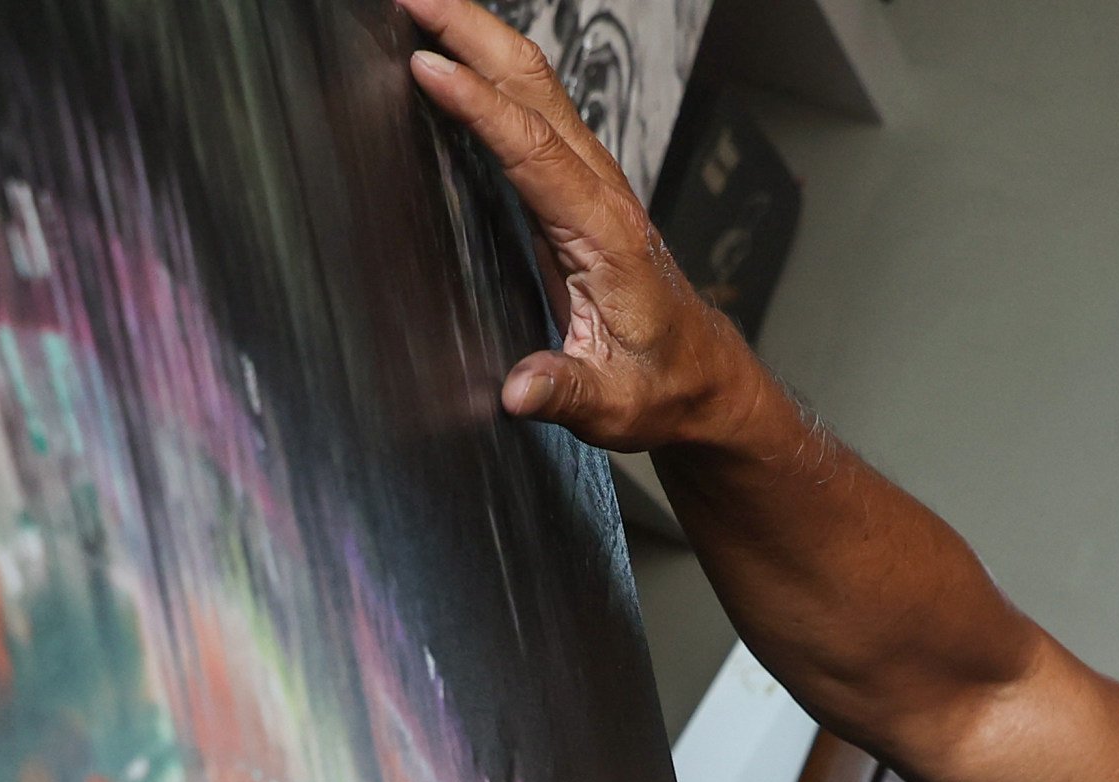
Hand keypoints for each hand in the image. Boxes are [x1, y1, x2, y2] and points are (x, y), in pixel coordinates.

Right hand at [397, 0, 753, 448]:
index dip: (478, 107)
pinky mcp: (573, 188)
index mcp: (607, 233)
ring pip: (532, 85)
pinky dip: (488, 69)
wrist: (700, 377)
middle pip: (533, 85)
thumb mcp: (616, 405)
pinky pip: (529, 110)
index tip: (425, 69)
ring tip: (418, 5)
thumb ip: (566, 391)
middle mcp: (600, 192)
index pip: (534, 150)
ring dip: (477, 36)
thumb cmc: (661, 384)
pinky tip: (453, 56)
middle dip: (472, 30)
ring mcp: (588, 182)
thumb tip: (518, 390)